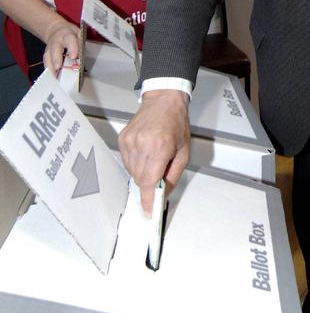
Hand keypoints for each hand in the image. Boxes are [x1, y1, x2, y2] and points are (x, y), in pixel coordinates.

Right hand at [43, 20, 80, 73]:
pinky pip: (46, 63)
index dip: (72, 48)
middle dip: (56, 59)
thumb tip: (82, 56)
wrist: (57, 31)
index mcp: (67, 34)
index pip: (69, 39)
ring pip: (48, 57)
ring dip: (51, 67)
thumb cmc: (70, 35)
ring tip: (55, 77)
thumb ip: (80, 44)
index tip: (74, 56)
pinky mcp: (46, 55)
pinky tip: (53, 78)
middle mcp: (56, 41)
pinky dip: (49, 71)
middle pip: (55, 49)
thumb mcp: (79, 34)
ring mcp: (49, 48)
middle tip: (58, 67)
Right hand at [118, 89, 190, 213]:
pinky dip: (135, 162)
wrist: (163, 101)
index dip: (148, 199)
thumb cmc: (176, 123)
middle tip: (159, 172)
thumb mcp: (183, 152)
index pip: (149, 181)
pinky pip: (126, 161)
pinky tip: (145, 151)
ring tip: (153, 156)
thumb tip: (163, 194)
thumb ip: (173, 176)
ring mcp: (129, 141)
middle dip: (149, 183)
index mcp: (159, 147)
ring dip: (142, 172)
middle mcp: (141, 145)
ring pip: (131, 172)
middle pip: (140, 179)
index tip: (148, 211)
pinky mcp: (122, 139)